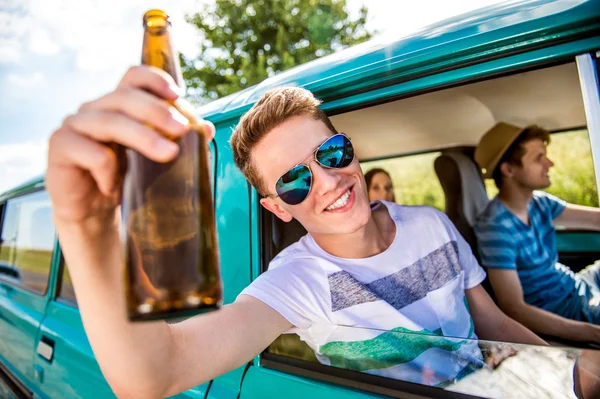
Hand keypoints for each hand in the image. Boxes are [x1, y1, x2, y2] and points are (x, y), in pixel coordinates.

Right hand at [47, 65, 214, 226]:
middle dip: (156, 111)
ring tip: (169, 154)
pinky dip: (109, 170)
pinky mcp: (60, 149)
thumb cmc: (125, 180)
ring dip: (143, 137)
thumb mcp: (153, 159)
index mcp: (117, 105)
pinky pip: (91, 153)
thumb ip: (176, 140)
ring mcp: (74, 126)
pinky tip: (114, 187)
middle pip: (124, 97)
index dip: (154, 79)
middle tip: (182, 129)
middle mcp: (93, 109)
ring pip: (110, 122)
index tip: (178, 94)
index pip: (132, 76)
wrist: (92, 213)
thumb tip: (207, 128)